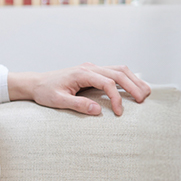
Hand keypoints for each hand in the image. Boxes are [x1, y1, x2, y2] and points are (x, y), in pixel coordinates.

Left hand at [9, 63, 151, 115]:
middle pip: (118, 72)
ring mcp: (91, 68)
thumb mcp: (57, 100)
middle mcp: (89, 67)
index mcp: (81, 73)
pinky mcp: (92, 72)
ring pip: (119, 69)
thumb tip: (98, 110)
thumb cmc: (45, 92)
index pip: (107, 83)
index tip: (118, 112)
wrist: (35, 83)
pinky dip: (126, 78)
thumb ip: (77, 105)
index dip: (116, 98)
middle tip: (143, 101)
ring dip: (133, 80)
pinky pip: (114, 71)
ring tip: (145, 93)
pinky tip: (134, 86)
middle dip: (133, 86)